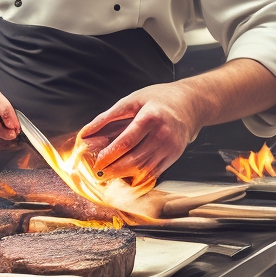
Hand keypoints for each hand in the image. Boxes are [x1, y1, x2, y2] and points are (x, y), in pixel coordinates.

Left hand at [78, 83, 203, 184]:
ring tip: (109, 175)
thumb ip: (107, 117)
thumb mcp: (131, 100)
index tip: (97, 161)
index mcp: (151, 117)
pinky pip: (154, 173)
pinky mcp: (174, 156)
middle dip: (114, 169)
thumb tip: (85, 133)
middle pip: (134, 160)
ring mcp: (170, 148)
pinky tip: (125, 176)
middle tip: (99, 173)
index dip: (109, 154)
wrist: (190, 104)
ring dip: (124, 176)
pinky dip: (137, 177)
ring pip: (143, 170)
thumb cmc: (157, 99)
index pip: (126, 142)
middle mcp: (163, 135)